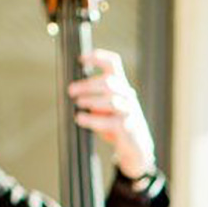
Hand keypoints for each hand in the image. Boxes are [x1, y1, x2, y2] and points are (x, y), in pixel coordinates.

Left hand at [66, 48, 156, 181]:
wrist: (136, 148)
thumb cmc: (117, 124)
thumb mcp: (106, 108)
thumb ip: (95, 97)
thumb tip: (73, 91)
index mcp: (121, 86)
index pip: (113, 64)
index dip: (98, 58)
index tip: (80, 59)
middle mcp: (127, 95)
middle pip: (108, 82)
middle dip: (87, 85)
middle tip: (71, 91)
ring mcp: (130, 111)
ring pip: (111, 100)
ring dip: (91, 100)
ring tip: (77, 103)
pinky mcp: (127, 127)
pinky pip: (109, 121)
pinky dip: (92, 119)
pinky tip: (80, 119)